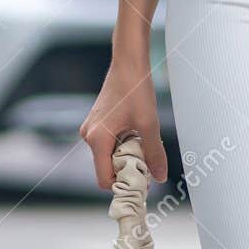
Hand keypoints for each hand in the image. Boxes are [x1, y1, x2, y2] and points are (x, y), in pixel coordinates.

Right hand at [80, 58, 167, 188]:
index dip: (123, 184)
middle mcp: (88, 136)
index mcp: (97, 139)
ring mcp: (90, 129)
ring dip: (126, 155)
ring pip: (108, 155)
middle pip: (106, 168)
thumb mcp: (149, 124)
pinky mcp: (96, 123)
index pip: (104, 179)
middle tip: (148, 161)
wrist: (128, 63)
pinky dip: (122, 145)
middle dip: (127, 168)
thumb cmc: (137, 89)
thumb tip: (160, 176)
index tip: (142, 181)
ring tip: (143, 141)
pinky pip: (108, 144)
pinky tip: (136, 133)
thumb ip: (154, 153)